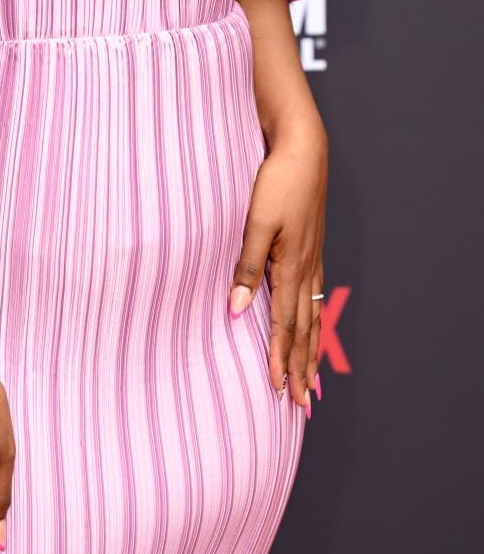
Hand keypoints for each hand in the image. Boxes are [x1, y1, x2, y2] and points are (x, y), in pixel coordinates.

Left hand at [228, 117, 327, 409]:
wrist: (303, 150)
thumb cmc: (277, 183)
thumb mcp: (257, 224)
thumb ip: (246, 267)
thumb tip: (237, 311)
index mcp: (291, 267)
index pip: (286, 326)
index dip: (282, 360)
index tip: (279, 391)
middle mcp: (307, 268)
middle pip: (305, 329)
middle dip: (302, 368)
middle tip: (302, 403)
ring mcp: (312, 258)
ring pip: (313, 315)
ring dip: (311, 350)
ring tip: (312, 380)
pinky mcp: (311, 246)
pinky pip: (314, 295)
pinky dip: (315, 320)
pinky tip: (313, 326)